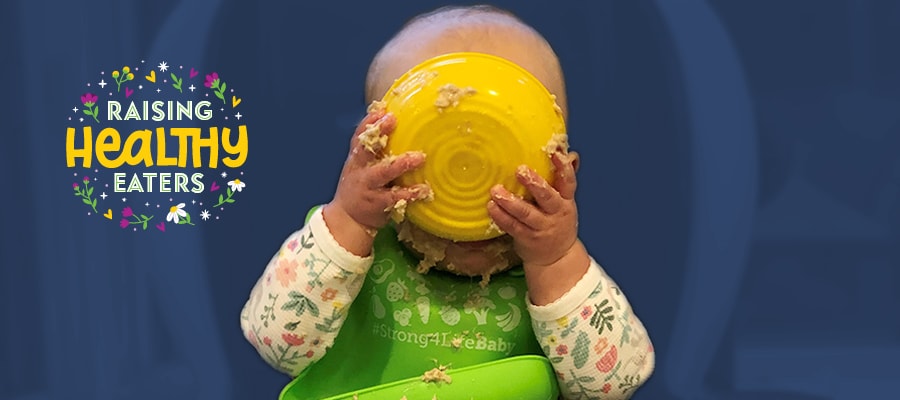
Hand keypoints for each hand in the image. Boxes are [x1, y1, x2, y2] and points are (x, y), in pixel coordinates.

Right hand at [323, 109, 430, 255]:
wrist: (346, 219)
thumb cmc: (359, 187)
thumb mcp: (360, 167)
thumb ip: (373, 150)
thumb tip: (391, 122)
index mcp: (356, 160)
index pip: (359, 137)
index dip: (368, 123)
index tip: (380, 110)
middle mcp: (360, 170)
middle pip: (366, 149)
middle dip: (377, 133)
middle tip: (392, 120)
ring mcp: (368, 187)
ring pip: (383, 173)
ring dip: (400, 164)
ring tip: (419, 157)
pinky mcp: (379, 203)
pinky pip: (395, 197)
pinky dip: (410, 193)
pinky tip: (423, 189)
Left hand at [487, 151, 579, 267]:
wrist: (558, 258)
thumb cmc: (557, 221)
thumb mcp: (564, 201)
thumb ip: (561, 179)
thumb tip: (564, 150)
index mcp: (566, 200)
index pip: (568, 182)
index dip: (563, 167)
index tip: (555, 153)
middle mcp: (556, 213)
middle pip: (547, 197)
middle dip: (534, 183)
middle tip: (520, 170)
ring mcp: (542, 227)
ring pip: (526, 213)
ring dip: (510, 202)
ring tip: (496, 190)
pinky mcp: (527, 238)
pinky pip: (513, 226)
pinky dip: (501, 217)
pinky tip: (491, 206)